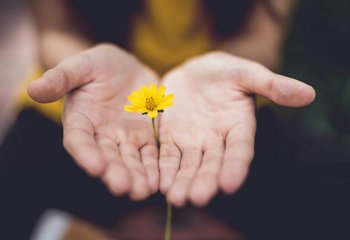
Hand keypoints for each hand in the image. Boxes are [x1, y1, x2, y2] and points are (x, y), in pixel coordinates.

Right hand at [28, 44, 159, 199]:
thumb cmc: (98, 65)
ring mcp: (125, 138)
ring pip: (130, 160)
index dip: (86, 154)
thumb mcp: (81, 65)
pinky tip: (159, 181)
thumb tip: (33, 88)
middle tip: (123, 187)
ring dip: (136, 176)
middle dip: (115, 172)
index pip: (79, 140)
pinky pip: (150, 154)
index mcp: (81, 120)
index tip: (95, 167)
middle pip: (107, 157)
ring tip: (143, 191)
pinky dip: (154, 167)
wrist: (126, 68)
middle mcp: (101, 135)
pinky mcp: (145, 137)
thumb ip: (61, 77)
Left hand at [159, 52, 314, 206]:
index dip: (236, 165)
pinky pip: (167, 156)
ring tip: (176, 198)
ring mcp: (193, 141)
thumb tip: (309, 94)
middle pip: (212, 164)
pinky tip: (159, 183)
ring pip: (189, 165)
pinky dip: (164, 169)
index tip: (230, 184)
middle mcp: (217, 140)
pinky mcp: (172, 139)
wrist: (194, 72)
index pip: (240, 149)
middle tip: (197, 198)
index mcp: (239, 126)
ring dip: (182, 181)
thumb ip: (272, 84)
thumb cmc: (224, 72)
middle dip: (205, 181)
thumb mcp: (247, 73)